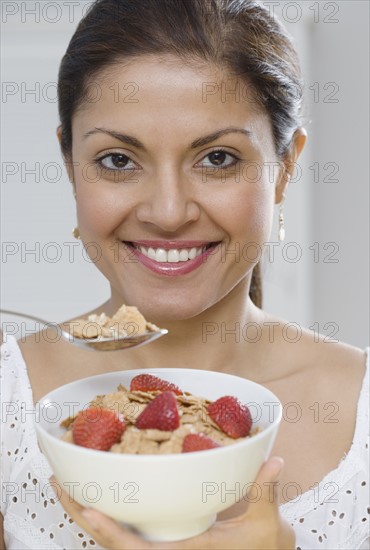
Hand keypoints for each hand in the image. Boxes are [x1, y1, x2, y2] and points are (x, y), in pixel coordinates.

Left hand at [51, 457, 294, 549]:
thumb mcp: (267, 523)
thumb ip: (265, 490)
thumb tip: (274, 460)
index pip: (140, 549)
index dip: (109, 532)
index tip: (86, 509)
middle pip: (113, 545)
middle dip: (82, 516)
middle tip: (59, 484)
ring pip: (115, 541)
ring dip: (89, 514)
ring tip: (68, 485)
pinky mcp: (166, 544)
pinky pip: (128, 534)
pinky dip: (108, 518)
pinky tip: (98, 497)